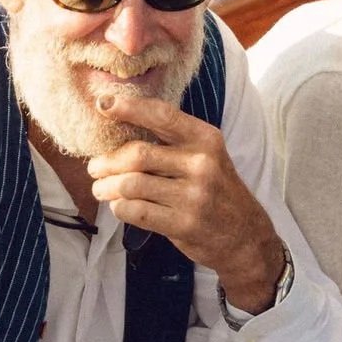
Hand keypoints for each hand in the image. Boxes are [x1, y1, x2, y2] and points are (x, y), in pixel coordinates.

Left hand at [86, 89, 286, 308]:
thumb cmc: (217, 192)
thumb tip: (119, 131)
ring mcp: (194, 196)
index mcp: (206, 139)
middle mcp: (202, 164)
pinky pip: (136, 211)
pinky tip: (119, 206)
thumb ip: (172, 143)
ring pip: (131, 184)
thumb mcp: (208, 157)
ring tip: (101, 189)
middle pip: (138, 154)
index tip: (103, 104)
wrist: (246, 237)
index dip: (129, 108)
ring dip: (107, 187)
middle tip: (95, 167)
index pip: (162, 116)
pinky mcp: (184, 224)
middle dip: (107, 161)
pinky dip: (119, 208)